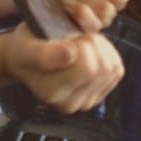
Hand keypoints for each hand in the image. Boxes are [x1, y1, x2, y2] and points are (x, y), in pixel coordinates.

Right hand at [6, 23, 123, 112]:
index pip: (86, 68)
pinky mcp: (99, 95)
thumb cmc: (26, 48)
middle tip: (71, 37)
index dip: (80, 44)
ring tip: (79, 43)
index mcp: (50, 92)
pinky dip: (107, 54)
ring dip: (99, 47)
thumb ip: (43, 54)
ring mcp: (86, 102)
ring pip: (110, 67)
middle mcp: (69, 104)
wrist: (28, 61)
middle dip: (89, 43)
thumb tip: (70, 54)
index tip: (64, 37)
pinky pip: (116, 69)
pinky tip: (89, 51)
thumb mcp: (25, 45)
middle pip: (100, 67)